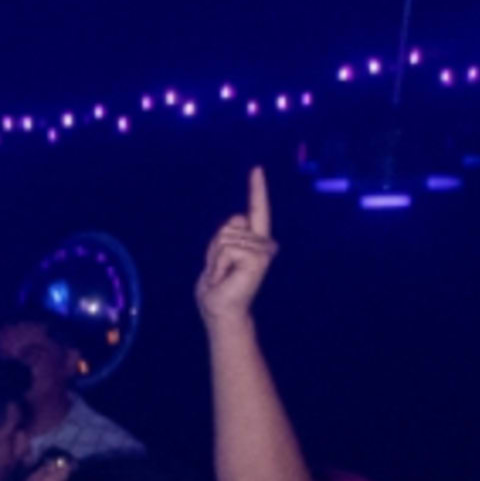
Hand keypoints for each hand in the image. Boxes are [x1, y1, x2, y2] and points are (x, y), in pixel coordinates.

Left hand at [198, 168, 278, 325]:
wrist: (220, 311)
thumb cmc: (218, 288)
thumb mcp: (218, 255)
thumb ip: (227, 235)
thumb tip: (240, 217)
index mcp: (255, 242)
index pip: (256, 210)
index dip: (257, 190)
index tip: (256, 169)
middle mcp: (264, 244)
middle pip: (228, 226)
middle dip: (215, 247)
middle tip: (220, 270)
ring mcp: (263, 251)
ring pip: (226, 237)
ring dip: (215, 258)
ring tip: (223, 275)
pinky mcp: (258, 259)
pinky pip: (227, 248)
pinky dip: (219, 263)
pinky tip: (225, 276)